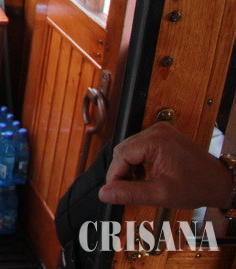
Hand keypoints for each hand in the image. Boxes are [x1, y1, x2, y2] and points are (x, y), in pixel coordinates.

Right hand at [97, 122, 231, 209]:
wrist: (220, 182)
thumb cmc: (198, 186)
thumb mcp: (162, 194)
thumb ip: (130, 193)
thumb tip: (104, 193)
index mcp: (156, 140)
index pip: (121, 155)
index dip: (114, 175)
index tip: (113, 192)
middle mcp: (156, 130)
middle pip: (123, 150)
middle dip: (121, 171)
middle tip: (125, 191)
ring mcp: (159, 131)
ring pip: (129, 149)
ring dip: (129, 167)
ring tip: (137, 184)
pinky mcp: (161, 136)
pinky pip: (139, 147)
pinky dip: (137, 162)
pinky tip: (143, 175)